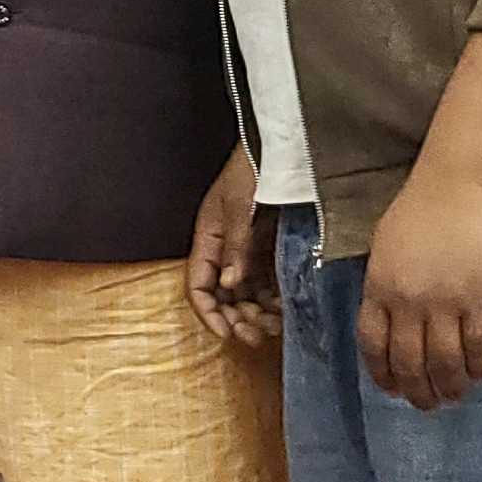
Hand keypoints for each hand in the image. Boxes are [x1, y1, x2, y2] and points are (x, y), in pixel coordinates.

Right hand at [184, 146, 277, 347]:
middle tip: (257, 336)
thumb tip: (230, 285)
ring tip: (275, 327)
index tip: (227, 334)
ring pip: (245, 293)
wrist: (280, 145)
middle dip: (236, 318)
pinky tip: (284, 309)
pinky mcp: (268, 247)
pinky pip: (266, 281)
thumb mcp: (241, 206)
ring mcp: (246, 248)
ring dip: (255, 313)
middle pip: (222, 295)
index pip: (198, 285)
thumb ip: (237, 246)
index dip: (208, 313)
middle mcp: (224, 248)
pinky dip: (272, 299)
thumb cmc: (254, 168)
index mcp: (209, 238)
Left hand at [357, 168, 481, 411]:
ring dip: (449, 386)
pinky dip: (478, 366)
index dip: (382, 374)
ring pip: (443, 363)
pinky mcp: (480, 300)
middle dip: (417, 392)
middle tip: (427, 403)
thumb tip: (393, 318)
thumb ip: (386, 284)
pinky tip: (480, 372)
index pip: (373, 345)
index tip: (392, 389)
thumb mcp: (386, 246)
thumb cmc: (422, 206)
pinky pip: (478, 346)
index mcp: (379, 287)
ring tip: (455, 394)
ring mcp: (444, 303)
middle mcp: (407, 302)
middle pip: (408, 363)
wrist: (461, 183)